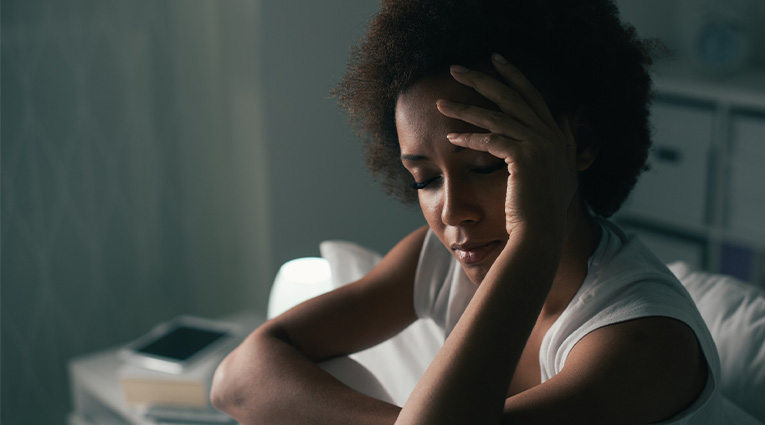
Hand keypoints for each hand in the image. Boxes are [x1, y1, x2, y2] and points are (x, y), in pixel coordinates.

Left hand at [435, 54, 577, 237]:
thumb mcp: (557, 175)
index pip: (533, 96)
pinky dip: (469, 139)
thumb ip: (560, 146)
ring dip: (464, 109)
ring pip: (495, 117)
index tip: (496, 60)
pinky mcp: (524, 158)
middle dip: (482, 79)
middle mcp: (551, 136)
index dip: (515, 76)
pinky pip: (490, 140)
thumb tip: (561, 120)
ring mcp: (540, 145)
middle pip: (512, 97)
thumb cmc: (541, 211)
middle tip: (457, 68)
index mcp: (557, 137)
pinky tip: (450, 138)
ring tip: (441, 103)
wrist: (541, 234)